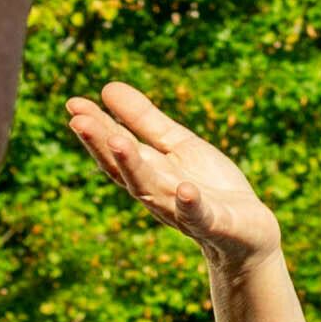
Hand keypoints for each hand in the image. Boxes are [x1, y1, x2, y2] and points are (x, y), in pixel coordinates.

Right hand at [67, 79, 280, 267]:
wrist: (247, 234)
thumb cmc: (207, 187)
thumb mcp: (178, 145)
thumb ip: (144, 120)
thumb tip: (107, 87)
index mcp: (150, 173)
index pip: (116, 151)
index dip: (95, 129)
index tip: (72, 104)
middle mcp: (159, 194)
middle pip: (125, 171)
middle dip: (103, 147)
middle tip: (78, 121)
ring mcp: (184, 211)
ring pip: (153, 191)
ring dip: (134, 167)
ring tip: (117, 140)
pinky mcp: (214, 224)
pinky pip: (200, 216)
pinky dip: (190, 205)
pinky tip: (185, 189)